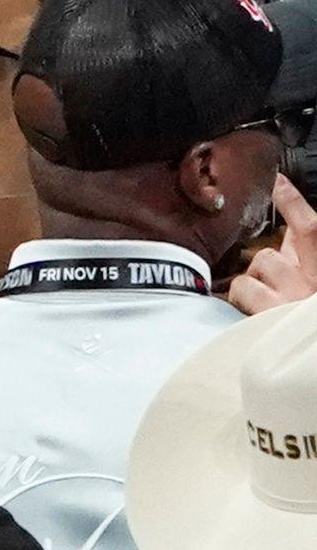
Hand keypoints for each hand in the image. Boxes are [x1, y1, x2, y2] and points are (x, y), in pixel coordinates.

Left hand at [231, 174, 316, 314]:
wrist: (306, 368)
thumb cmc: (304, 323)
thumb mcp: (309, 283)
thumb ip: (302, 258)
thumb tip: (287, 236)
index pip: (310, 229)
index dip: (293, 202)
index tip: (277, 180)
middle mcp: (310, 282)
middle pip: (271, 255)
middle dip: (264, 268)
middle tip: (273, 289)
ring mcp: (290, 300)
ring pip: (254, 270)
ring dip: (251, 286)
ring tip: (264, 306)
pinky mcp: (269, 317)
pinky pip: (242, 291)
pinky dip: (241, 301)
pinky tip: (251, 316)